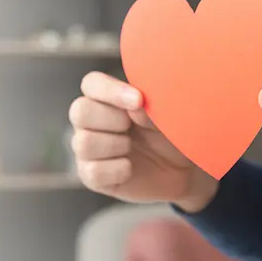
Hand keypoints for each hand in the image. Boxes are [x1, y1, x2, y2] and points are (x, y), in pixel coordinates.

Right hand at [68, 72, 218, 210]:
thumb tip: (136, 106)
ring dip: (116, 145)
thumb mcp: (167, 115)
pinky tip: (130, 168)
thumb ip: (150, 105)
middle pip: (80, 111)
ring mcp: (87, 150)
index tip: (138, 100)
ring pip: (84, 142)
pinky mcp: (90, 176)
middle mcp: (89, 122)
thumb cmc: (170, 134)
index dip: (110, 90)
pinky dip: (118, 170)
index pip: (91, 84)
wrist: (181, 170)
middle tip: (132, 126)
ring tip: (132, 148)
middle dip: (112, 119)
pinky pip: (94, 171)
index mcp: (105, 98)